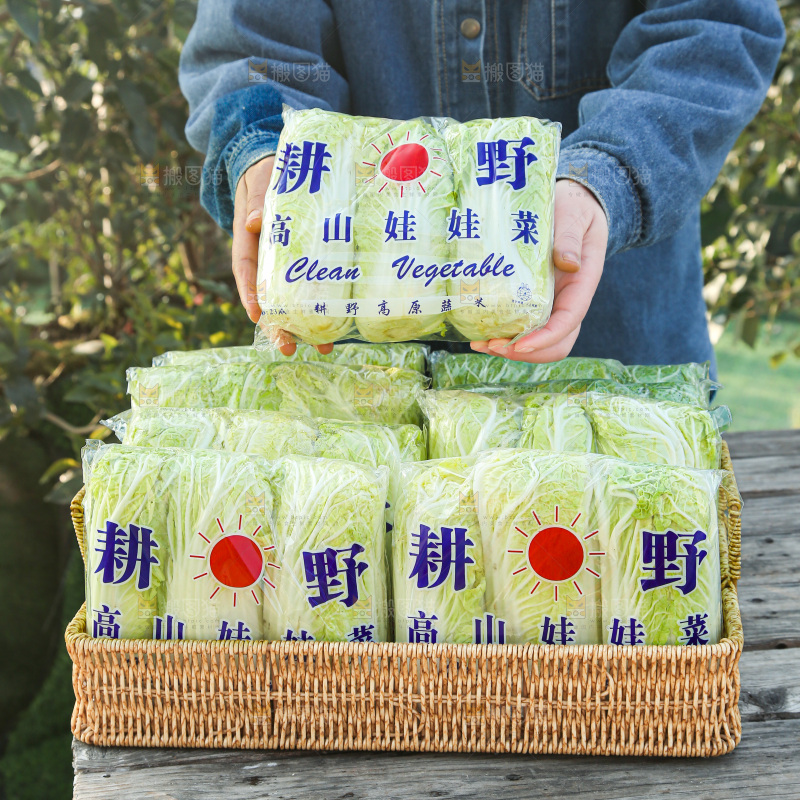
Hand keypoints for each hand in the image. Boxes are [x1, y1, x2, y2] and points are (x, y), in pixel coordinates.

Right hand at [232, 157, 332, 355]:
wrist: (278, 170)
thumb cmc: (264, 176)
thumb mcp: (258, 183)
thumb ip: (254, 201)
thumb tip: (253, 223)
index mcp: (248, 243)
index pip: (246, 273)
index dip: (250, 296)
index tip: (257, 316)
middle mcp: (266, 261)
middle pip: (269, 300)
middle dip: (278, 327)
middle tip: (288, 350)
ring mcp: (286, 266)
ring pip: (293, 303)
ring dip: (305, 329)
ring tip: (325, 349)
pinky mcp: (306, 264)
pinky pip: (312, 290)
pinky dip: (323, 309)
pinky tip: (340, 329)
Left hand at [470, 179, 607, 361]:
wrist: (571, 203)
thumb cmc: (574, 208)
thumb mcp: (575, 216)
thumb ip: (570, 239)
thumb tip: (567, 264)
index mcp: (582, 284)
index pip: (568, 322)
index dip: (546, 338)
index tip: (520, 345)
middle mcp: (567, 301)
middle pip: (555, 343)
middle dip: (525, 352)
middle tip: (491, 346)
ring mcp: (551, 303)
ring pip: (538, 341)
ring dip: (511, 349)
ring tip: (481, 344)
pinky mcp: (533, 301)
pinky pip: (523, 328)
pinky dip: (504, 336)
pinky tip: (480, 334)